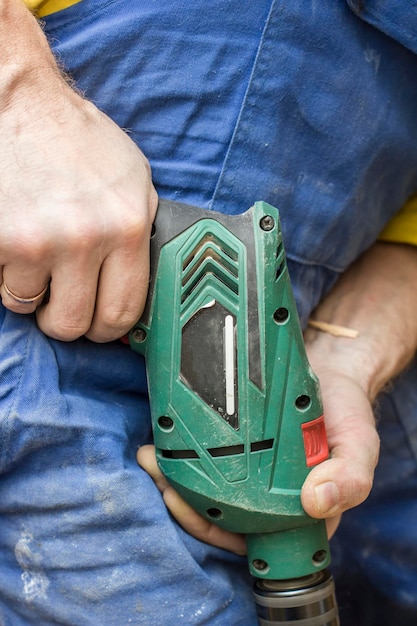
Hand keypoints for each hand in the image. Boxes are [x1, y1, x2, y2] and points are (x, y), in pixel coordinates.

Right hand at [0, 2, 157, 341]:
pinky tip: (15, 244)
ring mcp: (40, 241)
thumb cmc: (76, 142)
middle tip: (62, 302)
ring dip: (32, 293)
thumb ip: (141, 234)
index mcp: (128, 226)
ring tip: (36, 259)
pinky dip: (6, 274)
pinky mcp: (2, 241)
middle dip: (67, 321)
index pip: (124, 312)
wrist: (20, 104)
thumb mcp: (132, 180)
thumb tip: (144, 287)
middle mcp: (87, 238)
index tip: (99, 324)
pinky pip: (2, 287)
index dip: (109, 328)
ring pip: (31, 309)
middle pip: (76, 325)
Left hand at [137, 241, 416, 552]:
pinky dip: (183, 449)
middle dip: (181, 500)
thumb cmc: (347, 414)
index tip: (189, 509)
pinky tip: (163, 436)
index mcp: (296, 511)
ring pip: (205, 485)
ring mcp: (250, 468)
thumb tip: (317, 504)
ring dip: (174, 475)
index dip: (215, 532)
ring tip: (151, 456)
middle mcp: (268, 495)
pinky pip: (206, 453)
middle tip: (159, 474)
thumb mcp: (359, 445)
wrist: (333, 371)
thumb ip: (350, 476)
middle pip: (218, 513)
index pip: (250, 537)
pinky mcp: (237, 441)